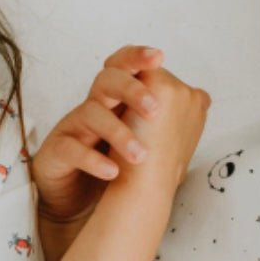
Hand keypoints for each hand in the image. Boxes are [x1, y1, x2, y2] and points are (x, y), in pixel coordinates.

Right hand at [32, 46, 208, 224]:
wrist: (79, 203)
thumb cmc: (115, 164)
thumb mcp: (145, 138)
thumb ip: (169, 116)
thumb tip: (203, 98)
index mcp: (116, 101)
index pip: (123, 66)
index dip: (137, 57)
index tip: (159, 57)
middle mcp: (94, 108)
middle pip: (106, 80)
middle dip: (131, 89)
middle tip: (154, 110)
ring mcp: (73, 129)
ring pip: (90, 113)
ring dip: (119, 133)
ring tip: (140, 155)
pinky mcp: (56, 153)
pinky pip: (70, 148)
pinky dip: (93, 159)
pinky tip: (113, 171)